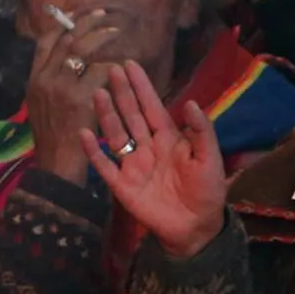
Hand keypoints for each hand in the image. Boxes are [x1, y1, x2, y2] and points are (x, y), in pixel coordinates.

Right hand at [26, 8, 124, 182]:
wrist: (55, 167)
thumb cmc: (52, 139)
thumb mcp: (40, 105)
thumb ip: (49, 81)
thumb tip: (65, 57)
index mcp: (34, 79)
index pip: (45, 40)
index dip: (62, 22)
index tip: (77, 11)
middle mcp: (44, 79)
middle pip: (65, 38)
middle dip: (86, 21)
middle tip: (103, 13)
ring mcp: (61, 88)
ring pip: (82, 49)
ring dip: (101, 35)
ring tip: (116, 29)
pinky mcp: (80, 100)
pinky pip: (99, 71)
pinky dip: (111, 63)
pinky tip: (123, 61)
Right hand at [82, 62, 228, 258]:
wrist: (196, 227)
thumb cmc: (206, 191)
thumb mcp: (210, 158)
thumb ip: (201, 131)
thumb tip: (190, 103)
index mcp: (169, 139)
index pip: (151, 107)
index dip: (141, 87)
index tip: (130, 65)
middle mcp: (147, 147)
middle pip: (131, 116)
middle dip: (122, 94)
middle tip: (110, 70)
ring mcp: (132, 166)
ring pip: (116, 135)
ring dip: (107, 115)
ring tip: (98, 94)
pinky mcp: (122, 186)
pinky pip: (104, 166)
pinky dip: (93, 151)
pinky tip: (84, 134)